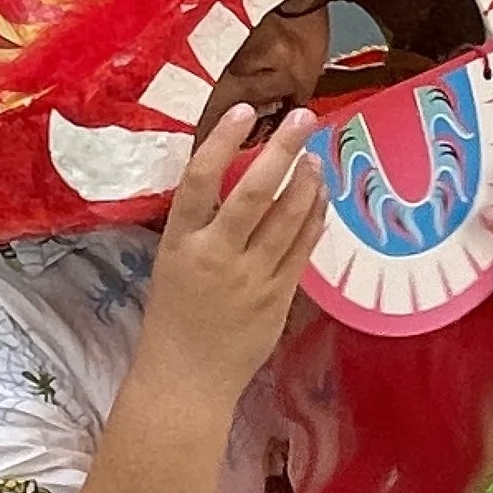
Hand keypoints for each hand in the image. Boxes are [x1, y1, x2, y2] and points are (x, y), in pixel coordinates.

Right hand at [130, 107, 327, 411]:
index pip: (200, 180)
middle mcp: (217, 256)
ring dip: (307, 181)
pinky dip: (314, 218)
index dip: (222, 140)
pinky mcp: (279, 298)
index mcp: (180, 243)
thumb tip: (236, 177)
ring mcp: (252, 278)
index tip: (244, 110)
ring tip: (316, 156)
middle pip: (255, 192)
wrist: (185, 381)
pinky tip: (321, 198)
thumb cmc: (173, 318)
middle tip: (305, 118)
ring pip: (288, 218)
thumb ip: (201, 224)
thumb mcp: (172, 262)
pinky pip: (303, 248)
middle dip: (284, 150)